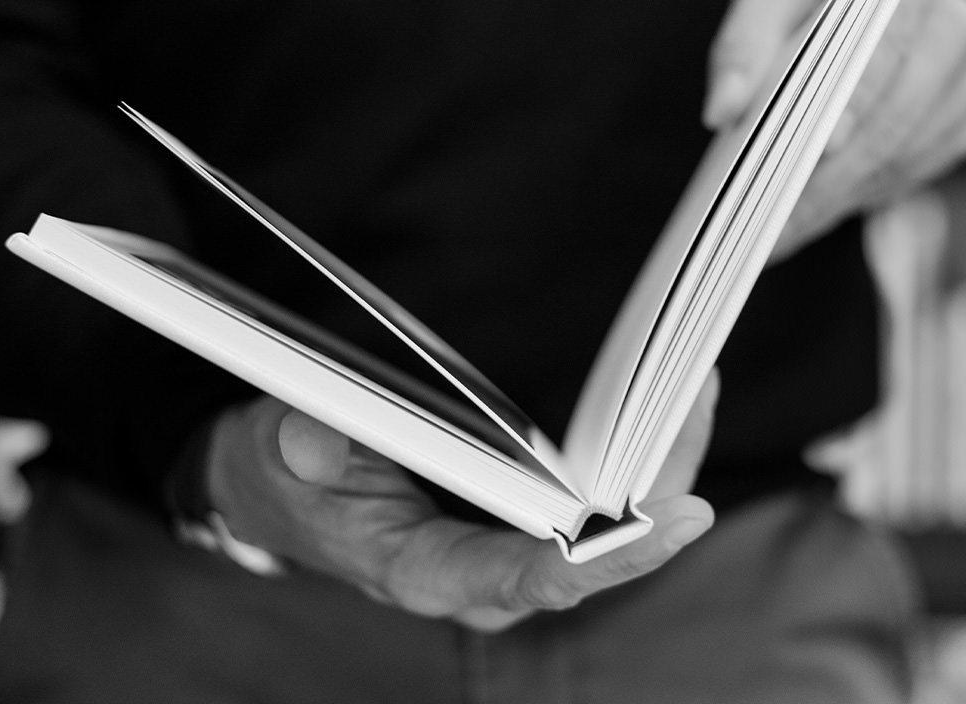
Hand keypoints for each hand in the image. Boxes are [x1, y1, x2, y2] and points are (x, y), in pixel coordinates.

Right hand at [204, 372, 718, 631]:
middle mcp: (475, 577)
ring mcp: (495, 553)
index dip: (602, 558)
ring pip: (598, 534)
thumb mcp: (275, 450)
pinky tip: (656, 416)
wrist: (277, 489)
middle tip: (695, 405)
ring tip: (693, 392)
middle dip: (655, 495)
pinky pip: (583, 509)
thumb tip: (313, 442)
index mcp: (420, 571)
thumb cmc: (283, 475)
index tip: (670, 520)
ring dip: (652, 472)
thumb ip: (296, 448)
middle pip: (588, 557)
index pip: (523, 580)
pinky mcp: (504, 525)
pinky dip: (627, 465)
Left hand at [705, 0, 965, 257]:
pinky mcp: (962, 121)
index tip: (821, 147)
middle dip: (833, 174)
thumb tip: (721, 110)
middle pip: (899, 114)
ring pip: (907, 154)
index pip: (889, 43)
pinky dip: (857, 197)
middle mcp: (953, 22)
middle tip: (772, 223)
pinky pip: (913, 172)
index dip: (859, 98)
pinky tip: (810, 217)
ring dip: (841, 196)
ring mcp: (965, 78)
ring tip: (776, 232)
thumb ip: (741, 44)